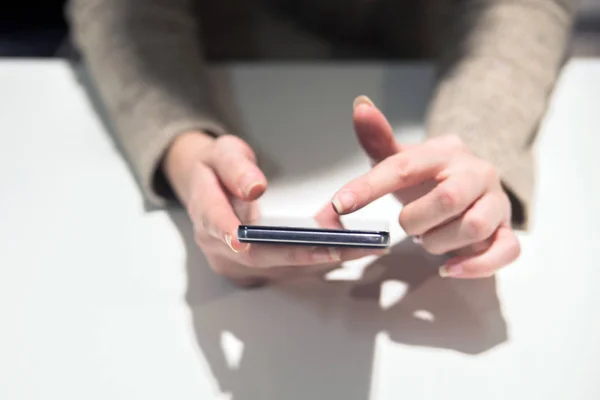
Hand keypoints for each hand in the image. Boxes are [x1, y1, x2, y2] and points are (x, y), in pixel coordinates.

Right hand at [164, 132, 383, 285]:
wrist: (206, 187)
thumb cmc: (215, 168)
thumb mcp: (221, 153)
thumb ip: (235, 168)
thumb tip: (254, 188)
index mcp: (205, 213)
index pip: (220, 227)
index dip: (238, 234)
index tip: (258, 239)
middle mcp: (217, 246)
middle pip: (259, 256)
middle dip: (301, 252)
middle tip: (340, 246)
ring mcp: (234, 263)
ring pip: (278, 267)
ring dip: (318, 259)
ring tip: (358, 247)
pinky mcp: (253, 269)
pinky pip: (285, 269)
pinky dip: (315, 260)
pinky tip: (346, 251)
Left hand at [331, 96, 519, 278]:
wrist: (472, 186)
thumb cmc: (431, 177)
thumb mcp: (403, 159)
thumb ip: (378, 138)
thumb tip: (360, 105)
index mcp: (445, 152)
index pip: (404, 167)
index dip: (369, 187)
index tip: (341, 204)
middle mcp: (477, 172)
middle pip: (448, 198)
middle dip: (416, 220)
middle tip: (406, 226)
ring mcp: (497, 202)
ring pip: (474, 227)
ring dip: (439, 243)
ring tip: (427, 239)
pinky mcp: (507, 230)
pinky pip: (505, 251)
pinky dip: (474, 265)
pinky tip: (448, 267)